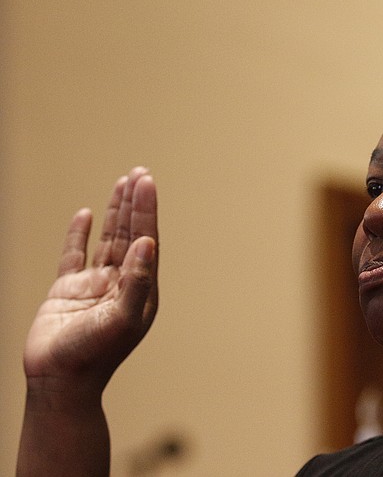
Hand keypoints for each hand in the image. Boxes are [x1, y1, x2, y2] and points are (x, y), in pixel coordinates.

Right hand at [23, 167, 158, 394]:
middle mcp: (121, 283)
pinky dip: (80, 234)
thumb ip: (138, 281)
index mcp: (141, 289)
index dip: (146, 210)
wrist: (59, 382)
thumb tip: (149, 243)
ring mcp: (95, 286)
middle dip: (136, 204)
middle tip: (140, 173)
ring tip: (123, 183)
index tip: (146, 182)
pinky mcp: (68, 291)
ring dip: (115, 212)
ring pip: (108, 239)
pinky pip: (75, 255)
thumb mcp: (123, 319)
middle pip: (131, 234)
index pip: (146, 240)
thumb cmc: (94, 356)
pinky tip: (85, 214)